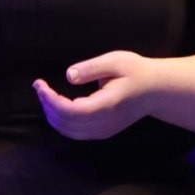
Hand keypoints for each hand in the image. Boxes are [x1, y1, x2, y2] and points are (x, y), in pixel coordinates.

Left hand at [33, 50, 158, 140]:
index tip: (40, 84)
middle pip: (66, 123)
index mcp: (106, 105)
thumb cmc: (136, 72)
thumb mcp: (115, 61)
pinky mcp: (103, 132)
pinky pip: (75, 132)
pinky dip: (61, 121)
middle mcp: (104, 123)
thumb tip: (69, 76)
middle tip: (39, 86)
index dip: (50, 100)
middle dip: (47, 105)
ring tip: (45, 95)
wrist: (156, 91)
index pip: (71, 111)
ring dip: (52, 115)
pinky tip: (56, 106)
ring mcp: (103, 131)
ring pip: (69, 131)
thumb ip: (91, 68)